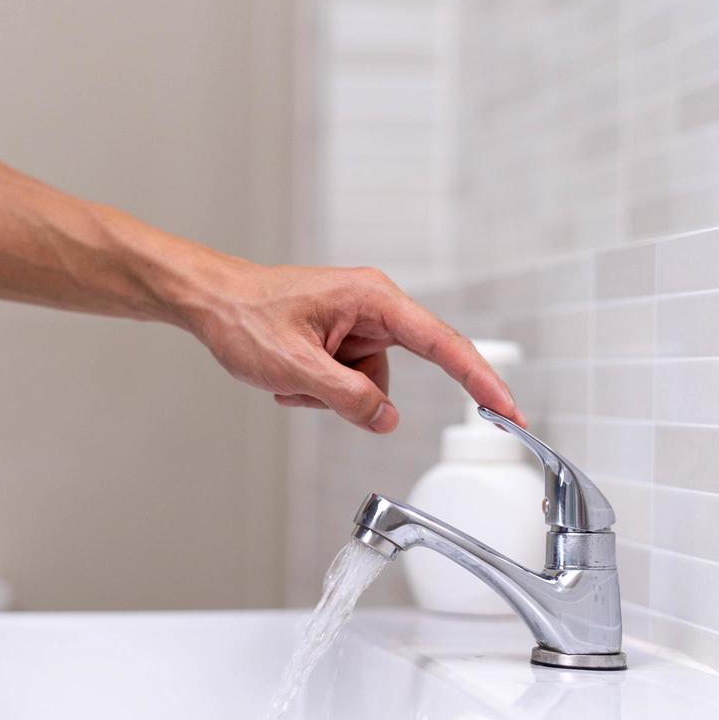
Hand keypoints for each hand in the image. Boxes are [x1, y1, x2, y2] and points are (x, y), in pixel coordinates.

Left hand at [189, 262, 523, 433]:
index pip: (443, 344)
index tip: (509, 410)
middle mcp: (372, 308)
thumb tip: (387, 420)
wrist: (209, 301)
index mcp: (373, 299)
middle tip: (303, 384)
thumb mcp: (295, 367)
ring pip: (367, 386)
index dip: (480, 380)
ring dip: (326, 394)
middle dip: (350, 394)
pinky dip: (316, 389)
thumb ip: (348, 397)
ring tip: (286, 376)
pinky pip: (346, 383)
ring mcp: (356, 324)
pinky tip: (286, 375)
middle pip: (390, 375)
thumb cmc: (244, 316)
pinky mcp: (341, 339)